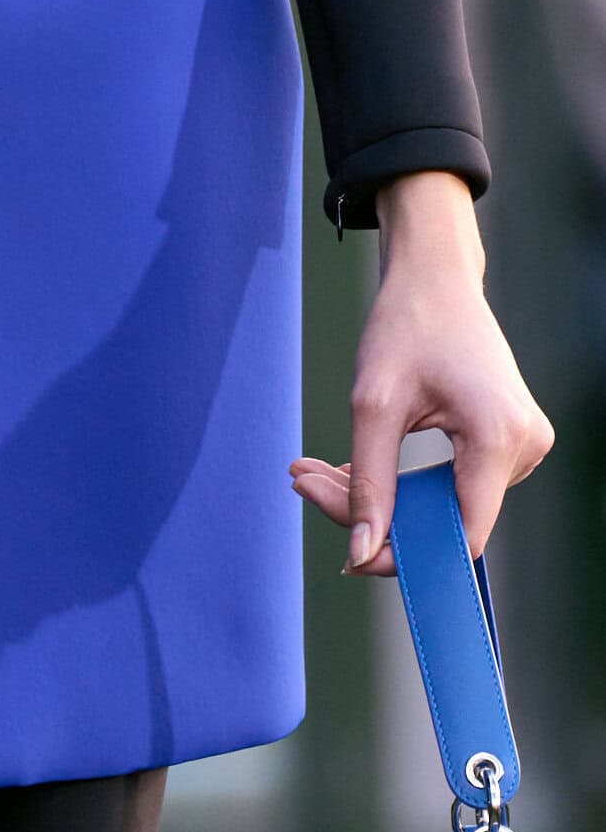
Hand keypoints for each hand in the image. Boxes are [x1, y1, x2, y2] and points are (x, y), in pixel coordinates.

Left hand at [290, 170, 552, 574]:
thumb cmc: (406, 324)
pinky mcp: (509, 440)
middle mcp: (525, 447)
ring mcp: (523, 445)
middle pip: (446, 519)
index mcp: (500, 437)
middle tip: (306, 482)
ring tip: (318, 469)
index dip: (408, 556)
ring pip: (444, 503)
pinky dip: (404, 480)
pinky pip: (454, 482)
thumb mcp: (373, 403)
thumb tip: (359, 555)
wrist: (434, 275)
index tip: (348, 551)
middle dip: (375, 511)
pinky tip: (353, 465)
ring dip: (384, 495)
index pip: (462, 537)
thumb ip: (368, 483)